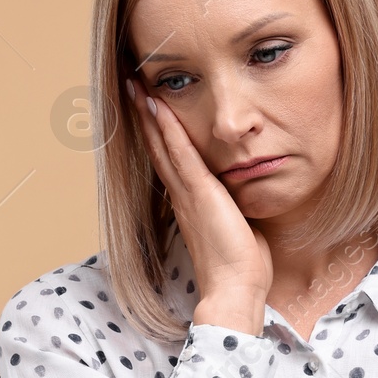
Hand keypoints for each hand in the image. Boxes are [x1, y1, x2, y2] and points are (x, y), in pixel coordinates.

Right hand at [126, 77, 272, 323]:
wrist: (236, 290)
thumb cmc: (241, 268)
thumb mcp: (239, 229)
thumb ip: (235, 210)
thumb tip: (244, 201)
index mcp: (190, 205)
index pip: (170, 163)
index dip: (158, 136)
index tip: (151, 111)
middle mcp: (182, 197)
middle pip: (158, 149)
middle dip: (146, 118)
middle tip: (133, 89)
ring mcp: (187, 194)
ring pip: (162, 146)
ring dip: (149, 115)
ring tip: (137, 87)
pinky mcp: (199, 194)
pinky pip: (180, 154)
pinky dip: (168, 129)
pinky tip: (158, 106)